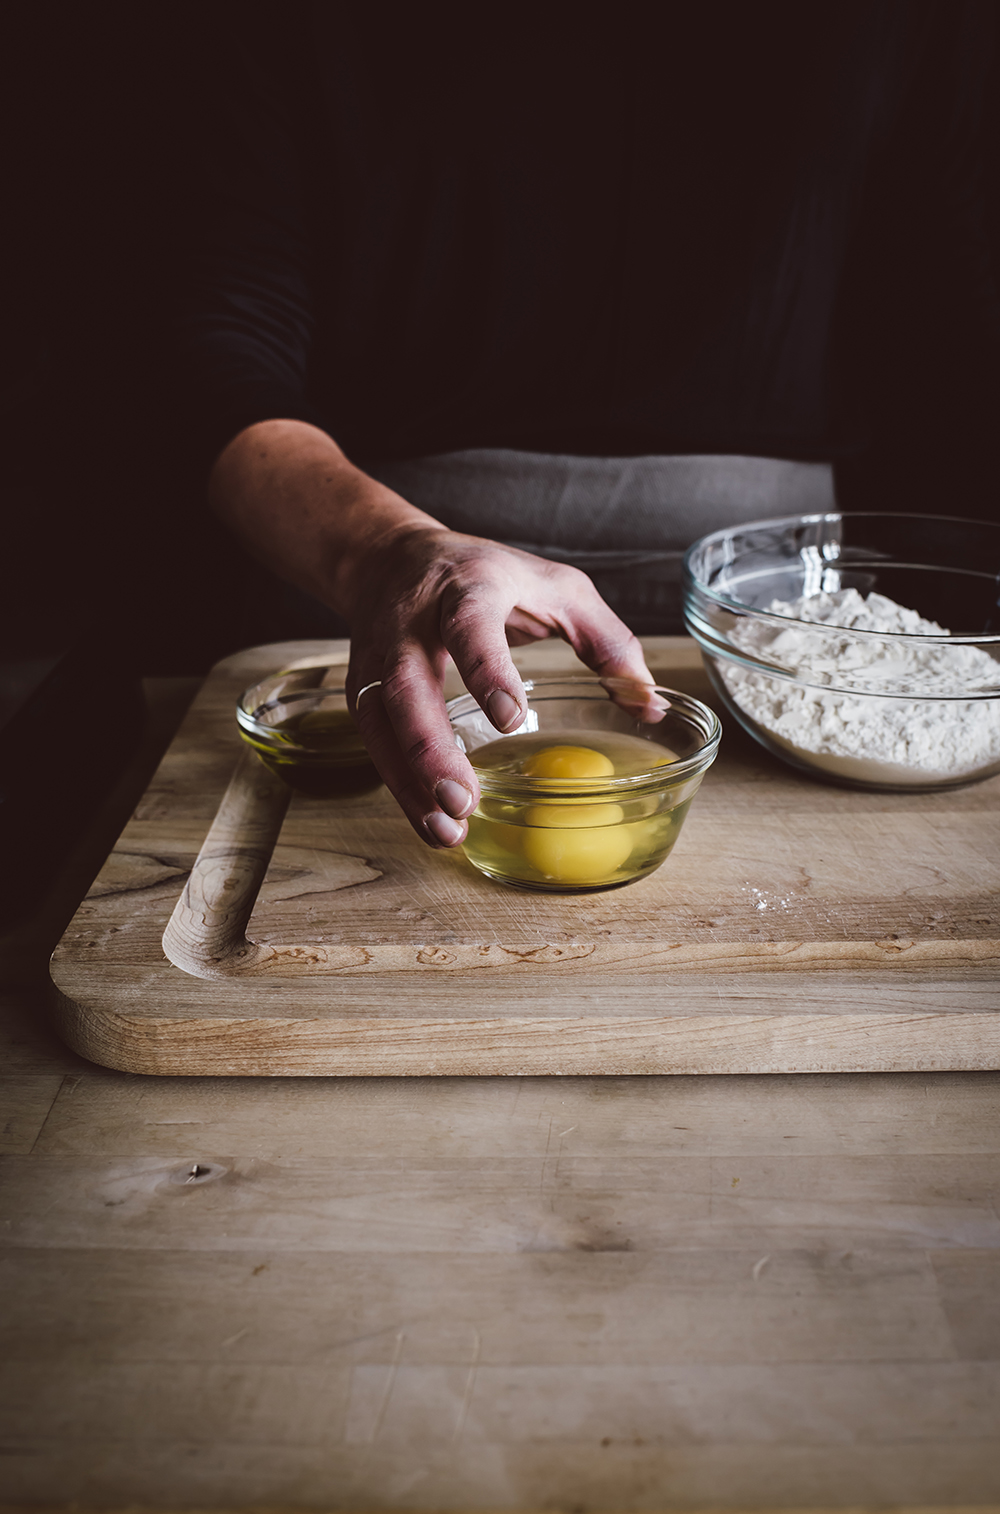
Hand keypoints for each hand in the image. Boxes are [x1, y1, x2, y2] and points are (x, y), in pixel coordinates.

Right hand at [342, 524, 654, 847]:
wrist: (388, 559)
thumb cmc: (484, 575)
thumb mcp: (557, 587)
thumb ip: (606, 640)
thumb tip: (649, 702)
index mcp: (468, 588)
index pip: (470, 626)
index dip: (486, 670)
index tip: (511, 718)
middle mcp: (413, 622)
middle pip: (408, 685)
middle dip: (430, 746)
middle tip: (462, 799)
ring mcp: (379, 656)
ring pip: (380, 721)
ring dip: (409, 779)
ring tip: (446, 828)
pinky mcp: (361, 687)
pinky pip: (373, 741)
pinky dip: (398, 785)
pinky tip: (429, 821)